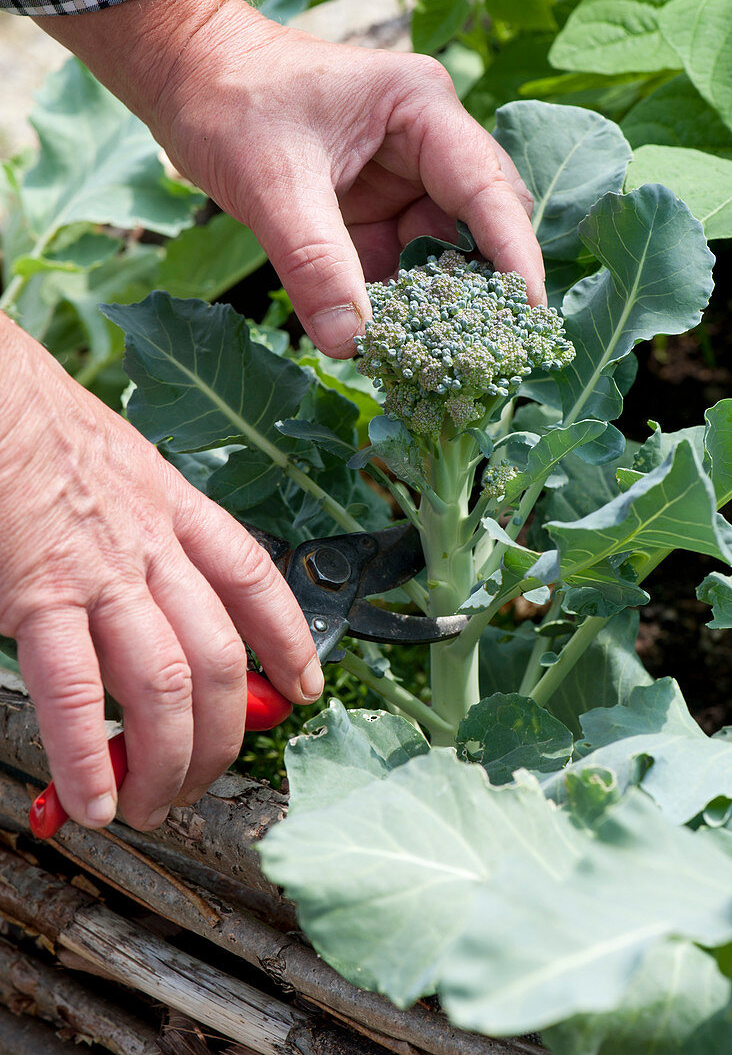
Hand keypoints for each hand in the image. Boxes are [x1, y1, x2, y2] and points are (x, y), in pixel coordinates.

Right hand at [0, 317, 321, 830]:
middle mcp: (152, 544)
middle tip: (206, 779)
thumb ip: (146, 530)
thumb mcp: (119, 464)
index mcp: (174, 506)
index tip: (305, 688)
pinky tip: (93, 799)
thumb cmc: (38, 424)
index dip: (290, 642)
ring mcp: (99, 573)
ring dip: (167, 761)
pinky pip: (76, 693)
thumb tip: (154, 600)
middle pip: (220, 658)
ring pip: (166, 685)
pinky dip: (87, 757)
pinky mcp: (38, 596)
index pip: (257, 581)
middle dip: (224, 737)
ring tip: (155, 806)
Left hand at [155, 11, 544, 357]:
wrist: (185, 80)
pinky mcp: (371, 217)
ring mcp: (399, 185)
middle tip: (486, 352)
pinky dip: (394, 309)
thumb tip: (351, 343)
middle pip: (477, 227)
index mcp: (421, 111)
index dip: (513, 252)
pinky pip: (397, 272)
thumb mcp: (274, 181)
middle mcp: (424, 148)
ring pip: (438, 258)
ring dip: (434, 307)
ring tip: (436, 362)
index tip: (527, 311)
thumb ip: (314, 262)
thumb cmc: (231, 99)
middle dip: (479, 288)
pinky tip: (391, 348)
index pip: (487, 187)